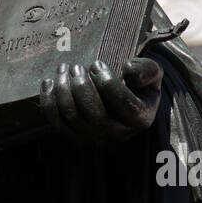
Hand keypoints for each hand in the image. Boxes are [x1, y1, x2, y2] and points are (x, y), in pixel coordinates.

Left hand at [39, 57, 162, 141]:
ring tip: (63, 69)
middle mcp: (118, 133)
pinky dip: (49, 103)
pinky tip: (49, 82)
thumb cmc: (139, 84)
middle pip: (95, 115)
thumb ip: (147, 69)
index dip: (107, 81)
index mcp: (140, 118)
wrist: (128, 102)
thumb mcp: (153, 73)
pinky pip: (57, 124)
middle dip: (81, 87)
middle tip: (76, 67)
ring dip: (63, 91)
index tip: (97, 64)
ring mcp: (96, 138)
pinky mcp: (76, 137)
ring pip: (73, 118)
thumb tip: (128, 69)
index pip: (123, 104)